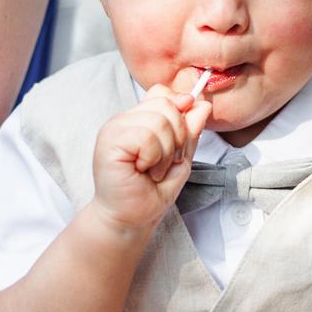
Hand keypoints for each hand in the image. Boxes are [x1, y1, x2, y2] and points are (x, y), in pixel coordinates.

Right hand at [91, 86, 210, 234]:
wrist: (132, 218)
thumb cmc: (151, 190)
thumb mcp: (180, 156)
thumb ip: (190, 131)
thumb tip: (203, 104)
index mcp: (139, 118)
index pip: (164, 94)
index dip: (179, 113)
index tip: (178, 142)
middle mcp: (125, 119)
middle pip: (167, 104)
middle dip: (177, 138)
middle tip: (163, 162)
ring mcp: (114, 128)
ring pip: (159, 120)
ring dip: (165, 153)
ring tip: (152, 169)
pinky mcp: (109, 142)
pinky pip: (146, 136)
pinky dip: (153, 158)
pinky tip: (142, 171)